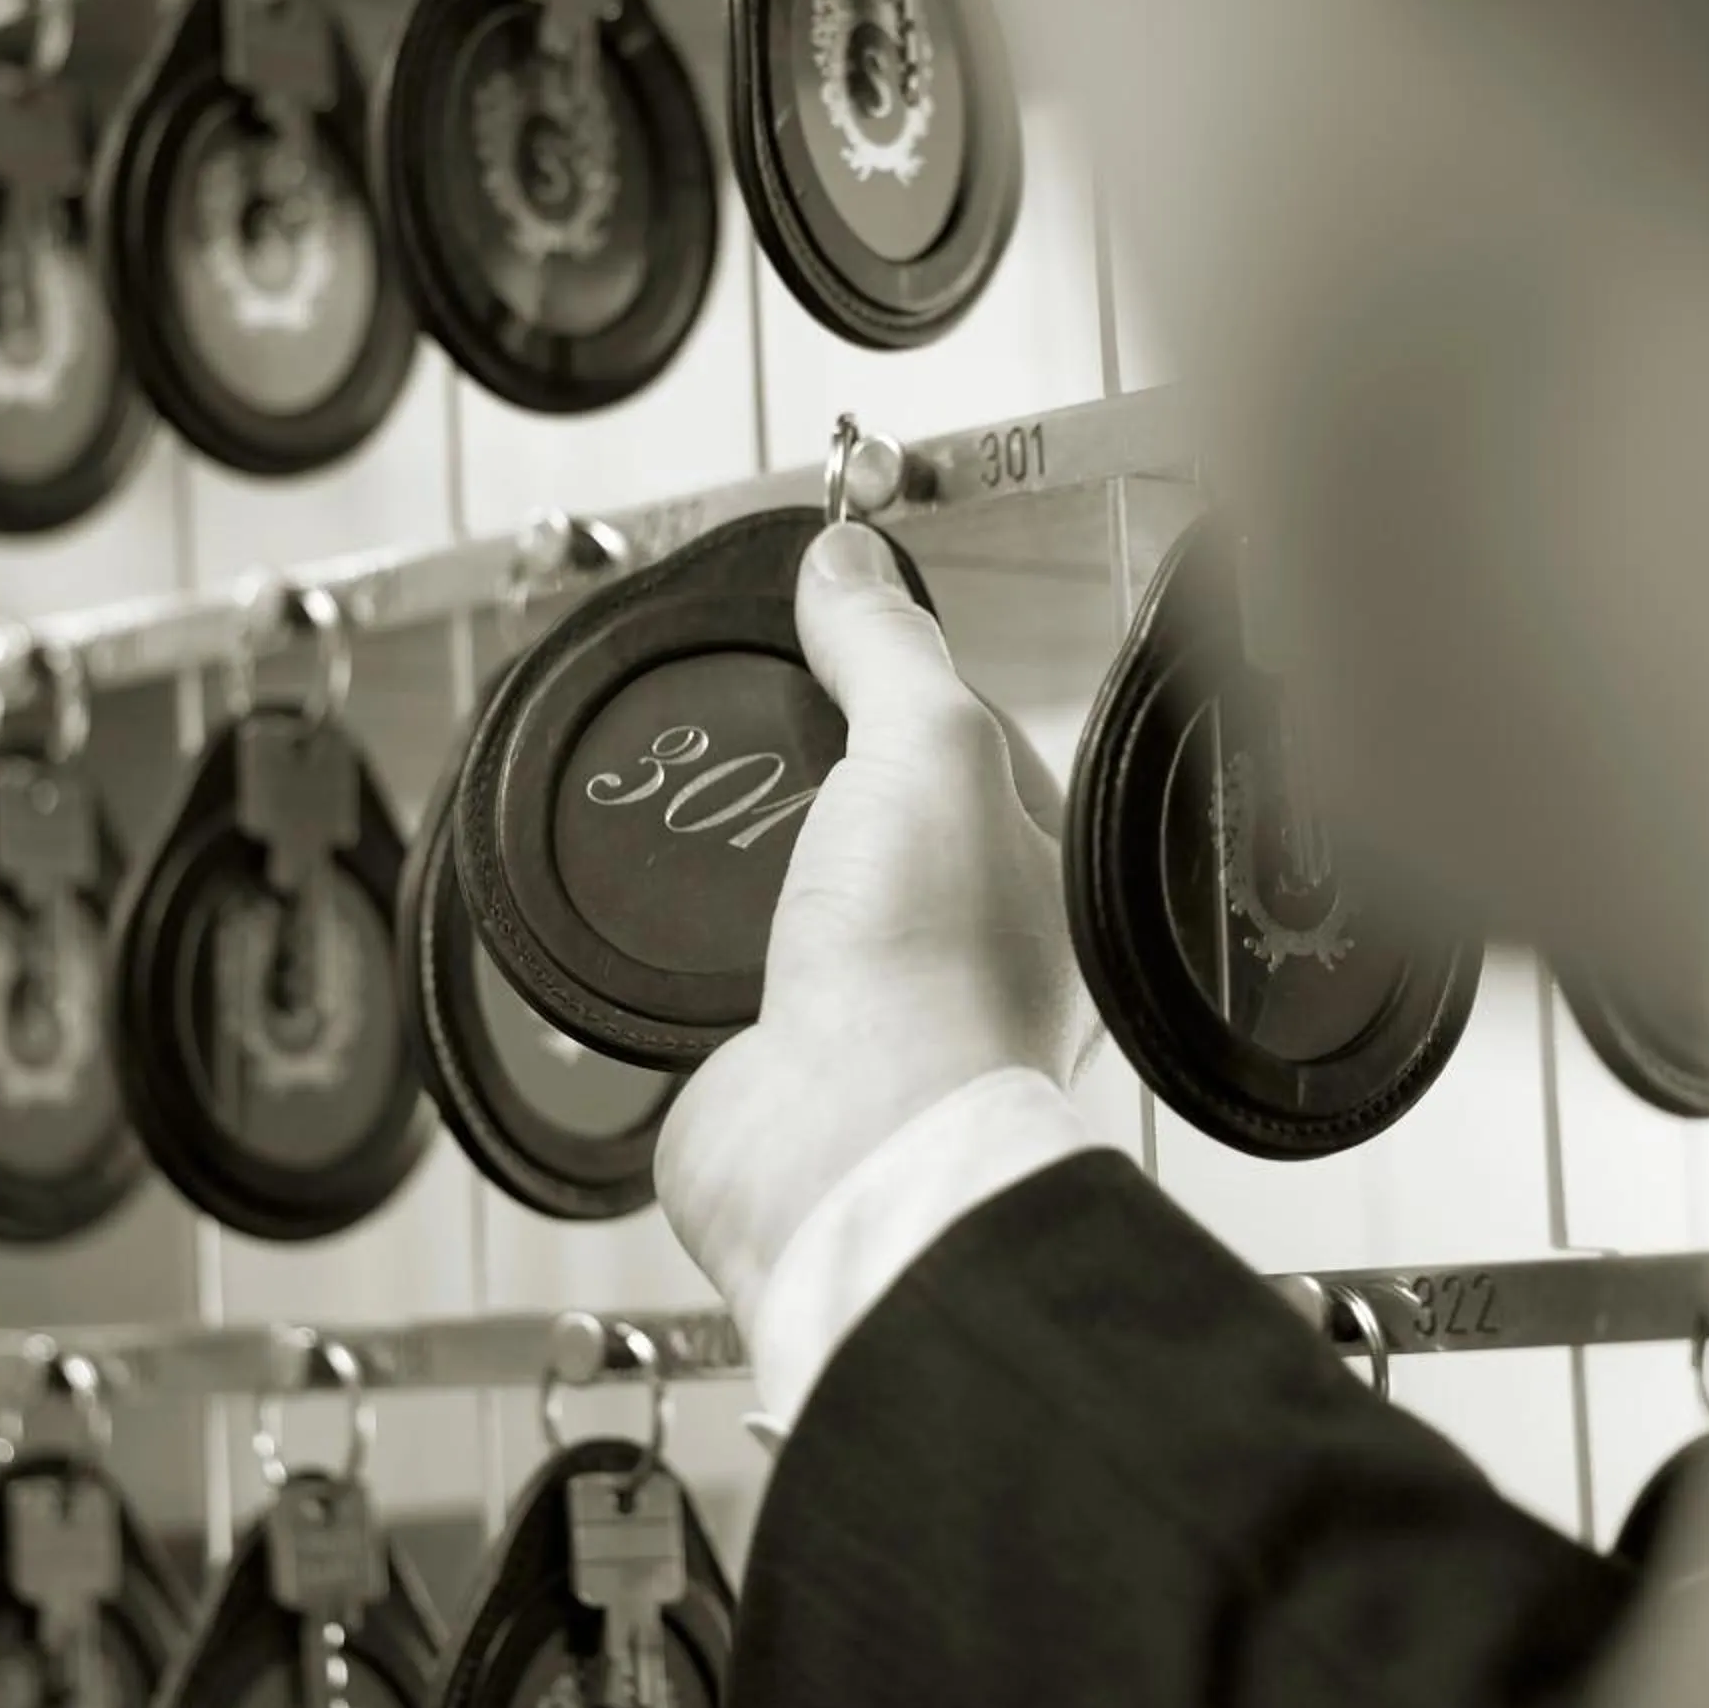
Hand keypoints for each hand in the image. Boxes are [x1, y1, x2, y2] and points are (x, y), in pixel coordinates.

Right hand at [655, 520, 1103, 1319]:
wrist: (843, 1150)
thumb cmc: (929, 981)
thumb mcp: (927, 750)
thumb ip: (888, 648)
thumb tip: (849, 557)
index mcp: (1037, 864)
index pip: (961, 728)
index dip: (889, 667)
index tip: (822, 616)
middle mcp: (967, 934)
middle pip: (871, 804)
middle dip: (805, 765)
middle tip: (742, 712)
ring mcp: (873, 994)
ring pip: (800, 886)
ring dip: (748, 858)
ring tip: (698, 806)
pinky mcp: (781, 1043)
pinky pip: (735, 963)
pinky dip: (697, 934)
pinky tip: (671, 905)